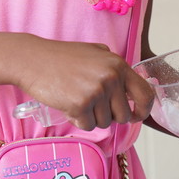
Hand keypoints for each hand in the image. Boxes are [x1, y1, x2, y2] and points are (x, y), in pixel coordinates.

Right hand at [18, 37, 154, 130]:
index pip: (145, 94)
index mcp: (118, 64)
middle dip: (109, 115)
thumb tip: (131, 89)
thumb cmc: (61, 57)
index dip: (143, 110)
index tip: (136, 115)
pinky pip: (87, 125)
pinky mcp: (80, 105)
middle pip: (123, 115)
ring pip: (104, 122)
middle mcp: (111, 77)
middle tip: (93, 105)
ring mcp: (96, 91)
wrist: (32, 59)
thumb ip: (114, 68)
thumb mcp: (96, 53)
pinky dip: (78, 120)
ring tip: (76, 98)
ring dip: (91, 117)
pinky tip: (68, 104)